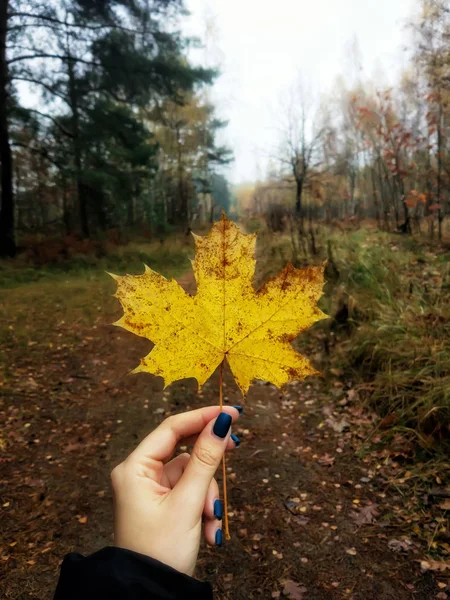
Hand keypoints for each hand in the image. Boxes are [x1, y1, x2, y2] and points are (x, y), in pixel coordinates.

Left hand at [111, 406, 240, 575]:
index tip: (232, 412)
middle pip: (184, 451)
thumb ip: (206, 459)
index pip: (172, 428)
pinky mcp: (162, 504)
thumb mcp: (188, 502)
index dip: (203, 417)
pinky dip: (203, 508)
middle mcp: (140, 474)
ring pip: (192, 476)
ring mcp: (151, 490)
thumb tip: (221, 422)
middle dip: (208, 464)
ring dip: (208, 496)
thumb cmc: (160, 550)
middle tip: (235, 447)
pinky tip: (209, 531)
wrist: (150, 595)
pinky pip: (189, 494)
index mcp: (135, 468)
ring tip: (211, 521)